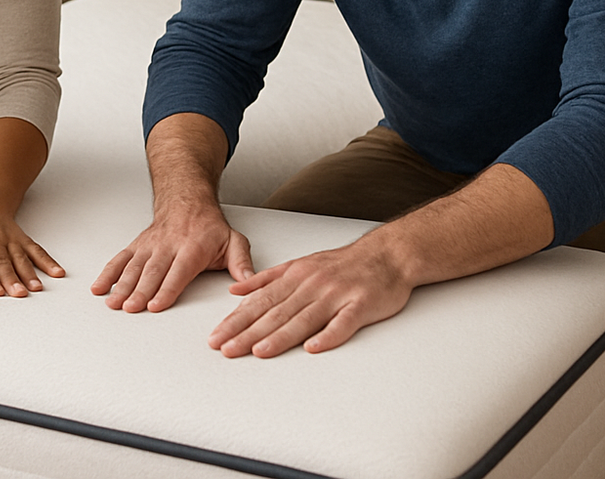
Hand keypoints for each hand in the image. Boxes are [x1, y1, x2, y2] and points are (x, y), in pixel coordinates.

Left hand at [0, 204, 64, 296]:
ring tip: (35, 287)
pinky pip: (36, 250)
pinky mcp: (23, 240)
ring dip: (29, 273)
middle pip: (2, 261)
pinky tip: (57, 272)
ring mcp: (10, 240)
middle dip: (11, 278)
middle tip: (18, 293)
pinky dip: (48, 262)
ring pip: (20, 258)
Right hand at [91, 199, 254, 312]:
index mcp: (193, 248)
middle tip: (130, 308)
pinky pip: (120, 259)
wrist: (186, 199)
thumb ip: (242, 264)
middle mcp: (168, 246)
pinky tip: (99, 288)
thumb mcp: (233, 241)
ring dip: (121, 285)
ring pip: (134, 266)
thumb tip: (250, 283)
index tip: (156, 304)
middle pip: (152, 271)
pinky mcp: (138, 245)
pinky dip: (108, 273)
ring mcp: (150, 245)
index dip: (166, 289)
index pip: (178, 272)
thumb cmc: (209, 226)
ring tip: (113, 302)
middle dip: (139, 291)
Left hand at [207, 231, 411, 357]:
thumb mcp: (300, 264)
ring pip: (303, 318)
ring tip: (259, 351)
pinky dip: (328, 336)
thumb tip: (235, 291)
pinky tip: (313, 348)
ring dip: (280, 336)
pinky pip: (343, 323)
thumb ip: (267, 279)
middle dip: (248, 332)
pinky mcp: (360, 305)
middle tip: (226, 349)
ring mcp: (336, 295)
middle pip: (276, 312)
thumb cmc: (343, 264)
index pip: (259, 302)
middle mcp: (312, 285)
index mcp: (295, 276)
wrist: (387, 254)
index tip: (217, 336)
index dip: (236, 320)